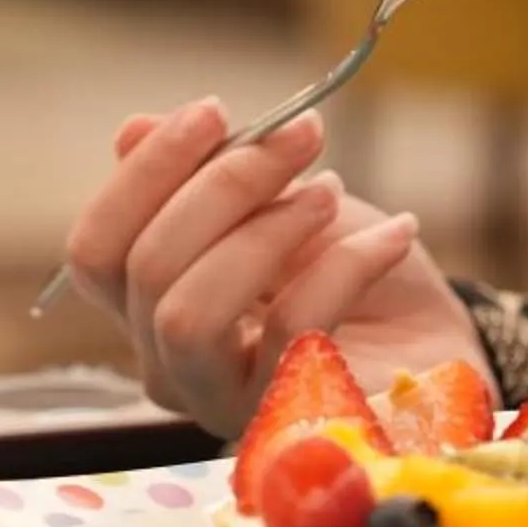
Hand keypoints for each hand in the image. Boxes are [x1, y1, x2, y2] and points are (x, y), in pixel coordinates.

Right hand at [62, 98, 491, 437]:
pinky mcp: (286, 417)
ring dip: (266, 231)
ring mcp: (221, 400)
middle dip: (225, 184)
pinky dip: (348, 265)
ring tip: (330, 190)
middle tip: (302, 135)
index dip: (145, 173)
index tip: (215, 110)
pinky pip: (293, 330)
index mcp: (148, 307)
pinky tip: (397, 234)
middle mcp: (168, 363)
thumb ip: (207, 172)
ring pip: (190, 314)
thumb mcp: (282, 201)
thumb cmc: (343, 268)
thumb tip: (132, 131)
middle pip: (147, 271)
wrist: (431, 338)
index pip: (96, 249)